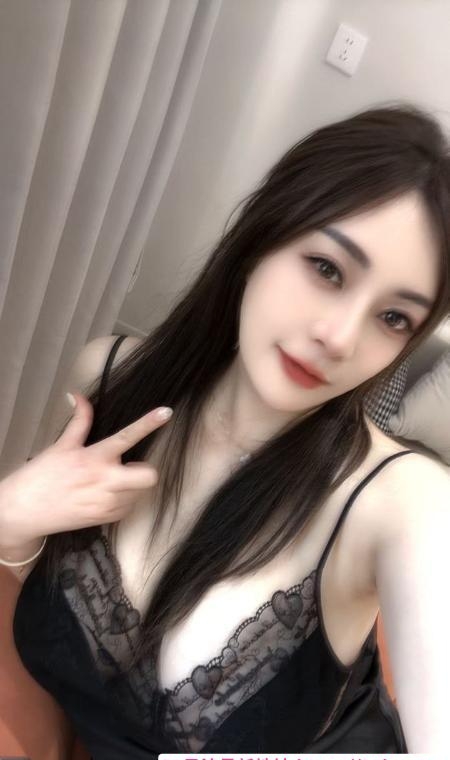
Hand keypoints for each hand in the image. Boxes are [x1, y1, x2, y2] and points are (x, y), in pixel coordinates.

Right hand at [0, 393, 172, 546]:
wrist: (24, 512)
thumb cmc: (41, 477)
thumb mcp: (61, 446)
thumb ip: (79, 422)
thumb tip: (79, 396)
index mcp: (94, 458)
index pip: (127, 437)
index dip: (148, 423)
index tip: (166, 412)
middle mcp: (105, 482)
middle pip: (149, 476)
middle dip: (145, 470)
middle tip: (128, 467)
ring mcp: (107, 503)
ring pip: (140, 492)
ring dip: (131, 485)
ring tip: (107, 482)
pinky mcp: (106, 519)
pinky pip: (129, 506)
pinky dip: (122, 499)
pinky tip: (103, 495)